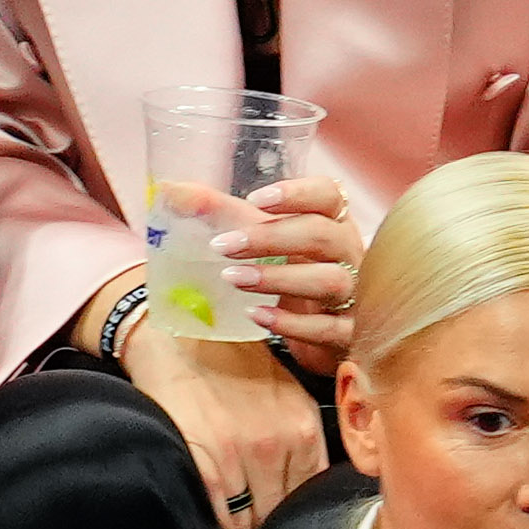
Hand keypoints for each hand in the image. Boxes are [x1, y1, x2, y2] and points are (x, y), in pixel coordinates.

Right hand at [118, 317, 326, 528]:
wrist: (179, 336)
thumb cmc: (231, 364)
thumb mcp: (287, 392)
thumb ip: (302, 437)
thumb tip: (309, 487)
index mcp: (303, 427)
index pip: (309, 494)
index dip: (297, 516)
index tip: (287, 527)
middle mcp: (275, 444)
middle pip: (280, 512)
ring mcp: (238, 456)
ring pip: (250, 521)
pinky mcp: (204, 463)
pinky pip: (220, 519)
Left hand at [205, 175, 364, 373]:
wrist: (328, 336)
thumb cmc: (297, 277)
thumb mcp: (268, 244)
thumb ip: (227, 217)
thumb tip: (173, 192)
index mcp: (334, 224)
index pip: (328, 195)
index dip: (297, 193)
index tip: (257, 199)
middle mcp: (350, 255)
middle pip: (323, 235)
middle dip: (272, 238)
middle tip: (226, 247)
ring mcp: (355, 295)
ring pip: (329, 280)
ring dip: (278, 279)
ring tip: (234, 279)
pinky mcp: (349, 334)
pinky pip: (326, 329)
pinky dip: (290, 324)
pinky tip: (256, 316)